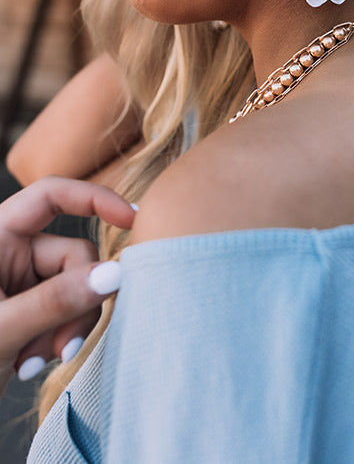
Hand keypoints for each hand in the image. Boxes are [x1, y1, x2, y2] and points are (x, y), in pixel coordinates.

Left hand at [0, 176, 135, 395]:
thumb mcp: (2, 328)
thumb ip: (56, 301)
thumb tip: (115, 274)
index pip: (51, 195)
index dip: (95, 199)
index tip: (132, 220)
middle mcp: (10, 251)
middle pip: (74, 253)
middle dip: (78, 300)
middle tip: (66, 346)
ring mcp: (21, 281)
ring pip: (77, 286)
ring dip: (68, 327)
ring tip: (38, 364)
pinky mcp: (30, 310)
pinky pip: (67, 310)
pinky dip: (59, 338)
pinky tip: (34, 366)